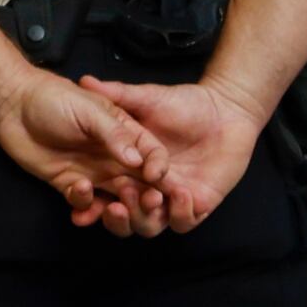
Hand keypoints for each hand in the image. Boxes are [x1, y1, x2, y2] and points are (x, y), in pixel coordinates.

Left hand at [0, 73, 170, 234]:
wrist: (14, 106)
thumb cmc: (53, 99)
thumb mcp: (90, 110)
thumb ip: (114, 134)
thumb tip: (138, 159)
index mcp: (126, 134)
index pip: (152, 154)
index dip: (159, 167)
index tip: (158, 177)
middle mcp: (114, 156)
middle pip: (140, 181)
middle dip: (146, 195)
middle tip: (147, 201)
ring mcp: (93, 172)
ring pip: (115, 198)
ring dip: (119, 207)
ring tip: (115, 207)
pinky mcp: (70, 184)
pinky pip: (84, 202)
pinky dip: (85, 204)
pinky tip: (80, 191)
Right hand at [73, 75, 265, 233]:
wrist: (226, 108)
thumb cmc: (185, 103)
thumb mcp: (146, 98)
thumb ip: (116, 94)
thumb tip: (85, 81)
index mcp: (127, 170)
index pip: (101, 194)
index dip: (87, 201)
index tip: (80, 196)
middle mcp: (146, 189)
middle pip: (123, 218)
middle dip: (116, 219)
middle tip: (114, 206)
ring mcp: (172, 199)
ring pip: (150, 226)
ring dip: (144, 218)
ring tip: (148, 197)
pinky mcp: (199, 203)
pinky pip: (185, 222)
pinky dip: (179, 214)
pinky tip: (179, 194)